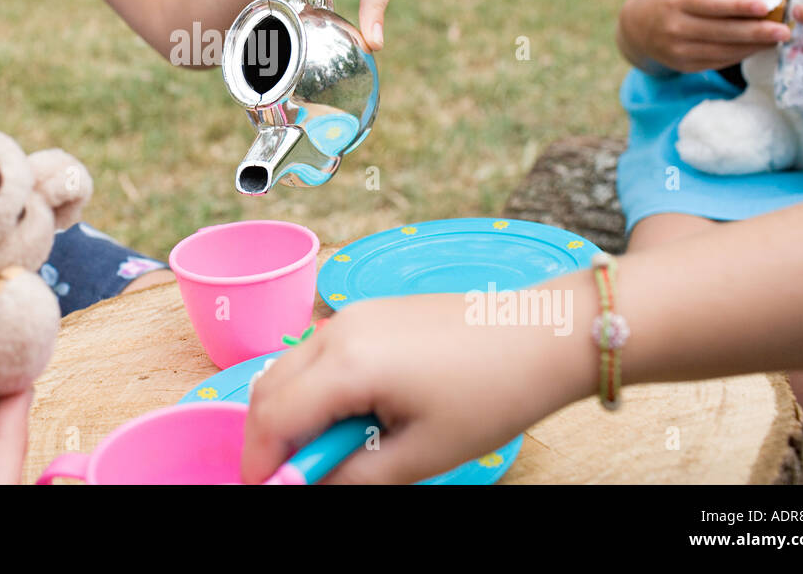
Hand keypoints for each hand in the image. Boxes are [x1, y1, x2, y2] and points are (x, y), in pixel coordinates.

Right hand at [240, 293, 590, 483]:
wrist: (542, 334)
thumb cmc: (491, 393)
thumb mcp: (421, 455)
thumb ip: (353, 477)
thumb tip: (310, 485)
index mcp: (347, 365)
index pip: (272, 418)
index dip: (260, 462)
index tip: (266, 490)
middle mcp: (338, 330)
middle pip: (267, 388)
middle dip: (267, 438)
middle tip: (291, 477)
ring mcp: (351, 314)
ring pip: (288, 366)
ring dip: (290, 411)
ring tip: (326, 450)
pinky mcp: (368, 312)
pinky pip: (317, 351)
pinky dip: (312, 387)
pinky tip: (349, 415)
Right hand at [620, 0, 789, 73]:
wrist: (635, 28)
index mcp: (676, 0)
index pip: (711, 4)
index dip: (739, 6)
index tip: (765, 5)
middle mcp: (675, 27)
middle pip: (722, 32)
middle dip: (756, 32)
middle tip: (783, 30)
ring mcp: (678, 49)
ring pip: (723, 50)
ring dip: (753, 46)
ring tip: (777, 39)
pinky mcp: (684, 65)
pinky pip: (717, 62)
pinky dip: (740, 55)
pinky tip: (757, 47)